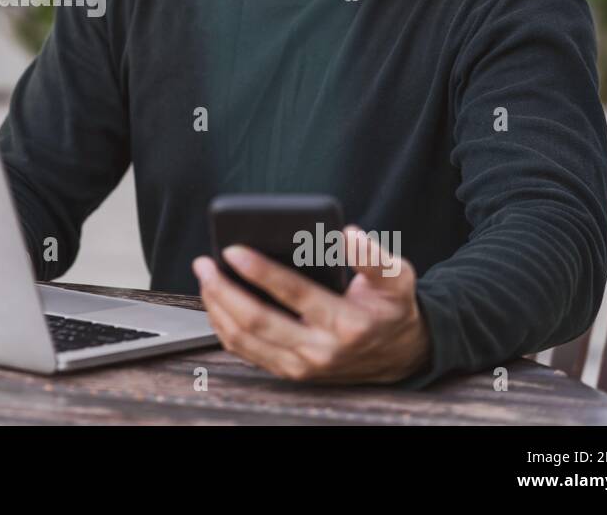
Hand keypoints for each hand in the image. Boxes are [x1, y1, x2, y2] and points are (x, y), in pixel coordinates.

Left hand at [192, 226, 430, 383]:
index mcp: (348, 323)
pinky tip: (215, 302)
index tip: (234, 250)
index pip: (295, 294)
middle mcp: (321, 350)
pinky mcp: (290, 372)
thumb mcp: (398, 278)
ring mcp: (302, 366)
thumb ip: (374, 257)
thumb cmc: (392, 310)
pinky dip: (223, 327)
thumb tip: (347, 235)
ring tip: (205, 278)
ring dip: (217, 307)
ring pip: (245, 340)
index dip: (261, 271)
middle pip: (258, 321)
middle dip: (224, 289)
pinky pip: (246, 352)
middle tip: (204, 263)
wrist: (401, 356)